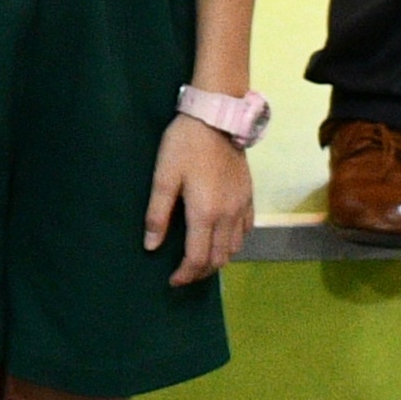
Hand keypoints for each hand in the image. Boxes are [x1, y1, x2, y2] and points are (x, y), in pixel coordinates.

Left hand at [147, 116, 254, 285]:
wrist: (217, 117)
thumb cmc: (185, 145)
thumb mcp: (163, 176)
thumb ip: (157, 214)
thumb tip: (151, 246)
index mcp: (205, 213)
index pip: (197, 258)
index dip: (185, 275)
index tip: (172, 281)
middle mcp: (228, 216)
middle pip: (219, 258)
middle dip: (200, 272)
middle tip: (183, 274)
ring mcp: (242, 207)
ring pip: (234, 247)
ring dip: (218, 259)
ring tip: (199, 258)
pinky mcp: (249, 196)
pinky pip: (245, 231)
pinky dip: (233, 242)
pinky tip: (220, 238)